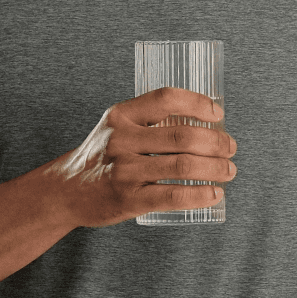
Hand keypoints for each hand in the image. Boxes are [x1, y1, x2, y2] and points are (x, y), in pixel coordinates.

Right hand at [47, 88, 236, 227]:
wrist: (66, 190)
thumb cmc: (101, 156)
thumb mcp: (116, 127)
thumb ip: (148, 120)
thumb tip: (201, 121)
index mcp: (121, 115)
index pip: (166, 98)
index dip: (198, 103)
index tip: (217, 113)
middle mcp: (122, 139)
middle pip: (182, 136)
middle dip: (216, 142)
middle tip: (230, 148)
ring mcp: (125, 171)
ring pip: (184, 167)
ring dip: (216, 169)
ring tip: (228, 170)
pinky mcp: (130, 199)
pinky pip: (174, 197)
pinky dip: (201, 195)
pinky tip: (214, 194)